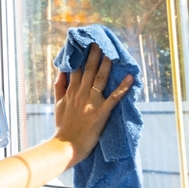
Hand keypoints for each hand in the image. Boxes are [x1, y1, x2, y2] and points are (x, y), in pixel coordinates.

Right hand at [53, 43, 132, 164]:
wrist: (66, 145)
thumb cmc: (63, 126)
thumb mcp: (58, 104)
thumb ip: (60, 87)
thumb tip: (62, 71)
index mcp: (71, 91)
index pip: (76, 69)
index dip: (81, 55)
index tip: (86, 44)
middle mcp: (81, 93)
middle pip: (89, 70)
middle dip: (94, 54)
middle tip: (100, 42)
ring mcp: (91, 102)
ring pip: (100, 79)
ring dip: (107, 65)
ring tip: (112, 52)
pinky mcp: (101, 112)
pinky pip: (114, 98)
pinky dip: (122, 87)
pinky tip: (130, 77)